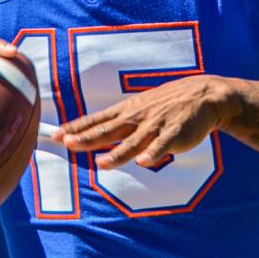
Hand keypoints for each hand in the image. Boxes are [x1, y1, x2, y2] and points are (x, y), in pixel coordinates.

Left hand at [52, 75, 237, 169]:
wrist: (203, 94)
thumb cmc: (165, 103)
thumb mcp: (137, 107)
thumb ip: (117, 121)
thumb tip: (90, 132)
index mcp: (126, 112)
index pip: (96, 120)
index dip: (76, 128)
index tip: (55, 135)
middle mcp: (137, 118)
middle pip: (108, 130)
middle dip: (87, 138)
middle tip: (67, 144)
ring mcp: (155, 125)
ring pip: (133, 141)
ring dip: (117, 153)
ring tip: (102, 163)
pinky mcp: (175, 133)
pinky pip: (163, 145)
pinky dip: (154, 153)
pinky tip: (144, 161)